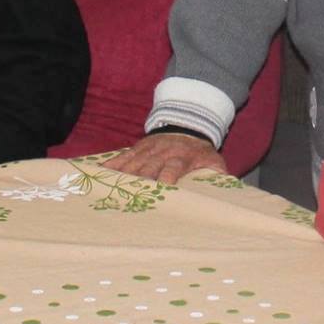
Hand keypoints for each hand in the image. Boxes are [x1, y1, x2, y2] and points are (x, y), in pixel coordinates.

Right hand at [102, 132, 225, 184]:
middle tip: (129, 197)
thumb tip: (225, 187)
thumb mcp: (213, 160)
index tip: (161, 189)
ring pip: (133, 164)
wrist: (186, 125)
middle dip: (140, 181)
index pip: (172, 168)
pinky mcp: (137, 149)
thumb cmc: (199, 152)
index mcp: (181, 157)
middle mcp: (162, 153)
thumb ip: (217, 174)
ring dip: (123, 177)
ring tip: (110, 190)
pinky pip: (122, 158)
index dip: (166, 177)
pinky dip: (111, 166)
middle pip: (148, 168)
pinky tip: (99, 175)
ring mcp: (147, 151)